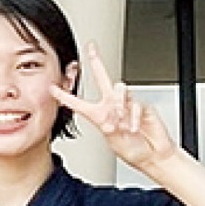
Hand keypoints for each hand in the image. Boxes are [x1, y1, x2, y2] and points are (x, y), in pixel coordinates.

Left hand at [50, 42, 176, 174]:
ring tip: (120, 119)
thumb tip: (111, 117)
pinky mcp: (142, 106)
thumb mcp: (111, 141)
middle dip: (97, 62)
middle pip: (103, 78)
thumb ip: (109, 126)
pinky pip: (136, 104)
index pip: (79, 103)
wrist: (152, 155)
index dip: (65, 96)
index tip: (52, 88)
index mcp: (99, 115)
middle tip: (91, 49)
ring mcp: (127, 104)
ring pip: (119, 88)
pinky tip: (133, 127)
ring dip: (118, 102)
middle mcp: (113, 106)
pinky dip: (133, 117)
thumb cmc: (132, 150)